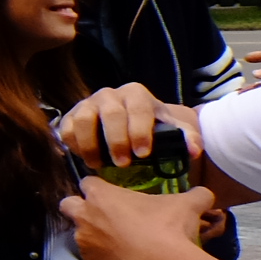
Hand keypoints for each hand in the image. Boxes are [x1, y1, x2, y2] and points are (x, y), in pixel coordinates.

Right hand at [58, 83, 188, 170]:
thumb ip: (189, 138)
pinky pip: (66, 128)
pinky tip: (85, 158)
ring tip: (99, 165)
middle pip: (110, 114)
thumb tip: (194, 151)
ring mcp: (87, 103)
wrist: (133, 118)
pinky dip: (73, 145)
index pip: (138, 109)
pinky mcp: (71, 115)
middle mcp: (109, 94)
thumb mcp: (175, 127)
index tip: (143, 154)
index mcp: (136, 93)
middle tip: (123, 164)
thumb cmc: (155, 124)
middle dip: (116, 141)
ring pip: (83, 120)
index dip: (139, 131)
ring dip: (90, 145)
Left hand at [63, 174, 219, 259]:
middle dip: (79, 207)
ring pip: (77, 232)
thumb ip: (196, 195)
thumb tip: (205, 194)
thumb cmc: (169, 226)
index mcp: (101, 194)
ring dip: (91, 233)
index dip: (98, 187)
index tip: (111, 195)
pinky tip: (121, 257)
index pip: (88, 182)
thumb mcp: (188, 204)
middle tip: (102, 215)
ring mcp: (84, 240)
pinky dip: (101, 255)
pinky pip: (90, 255)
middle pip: (67, 204)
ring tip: (116, 240)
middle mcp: (85, 215)